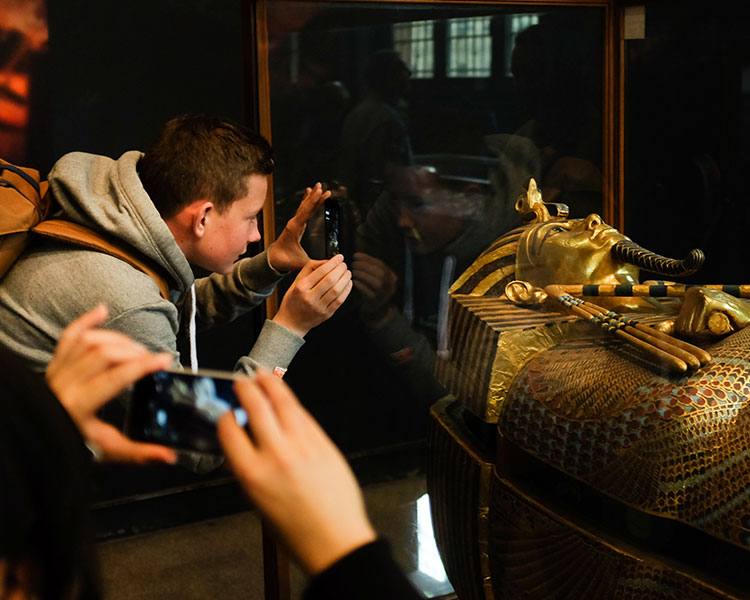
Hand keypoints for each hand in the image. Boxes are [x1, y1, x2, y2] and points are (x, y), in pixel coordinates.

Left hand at [45, 305, 176, 463]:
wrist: (38, 439)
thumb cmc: (69, 444)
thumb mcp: (107, 451)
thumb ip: (139, 453)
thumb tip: (169, 456)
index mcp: (78, 405)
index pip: (115, 377)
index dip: (142, 365)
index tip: (164, 360)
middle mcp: (64, 383)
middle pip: (103, 353)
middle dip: (134, 351)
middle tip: (153, 359)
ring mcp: (57, 371)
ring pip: (88, 341)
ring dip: (117, 339)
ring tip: (136, 348)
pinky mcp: (54, 364)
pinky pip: (68, 336)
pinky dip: (85, 321)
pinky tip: (102, 311)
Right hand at [217, 371, 375, 574]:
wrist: (334, 538)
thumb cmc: (295, 529)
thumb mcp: (257, 503)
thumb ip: (246, 471)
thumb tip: (239, 451)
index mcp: (252, 473)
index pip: (229, 430)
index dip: (225, 417)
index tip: (225, 413)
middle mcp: (276, 454)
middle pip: (256, 407)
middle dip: (245, 389)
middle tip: (241, 382)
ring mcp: (302, 445)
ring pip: (283, 402)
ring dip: (270, 384)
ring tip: (262, 376)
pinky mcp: (322, 442)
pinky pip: (303, 414)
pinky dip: (292, 402)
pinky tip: (286, 397)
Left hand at [268, 182, 330, 271]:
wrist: (273, 260)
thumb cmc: (285, 261)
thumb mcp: (302, 263)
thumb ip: (316, 263)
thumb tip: (330, 263)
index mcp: (294, 229)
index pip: (306, 212)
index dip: (314, 202)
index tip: (320, 193)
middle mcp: (293, 223)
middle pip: (305, 206)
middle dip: (314, 196)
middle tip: (321, 186)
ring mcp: (294, 223)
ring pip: (304, 207)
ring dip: (311, 197)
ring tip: (318, 186)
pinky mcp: (295, 224)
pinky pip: (302, 210)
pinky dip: (307, 202)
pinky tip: (309, 195)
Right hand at [273, 255, 351, 336]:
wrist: (291, 323)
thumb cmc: (293, 301)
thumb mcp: (296, 281)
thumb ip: (310, 269)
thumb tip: (327, 261)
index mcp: (302, 287)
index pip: (321, 271)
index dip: (333, 263)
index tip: (339, 258)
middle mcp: (310, 297)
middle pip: (330, 280)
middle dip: (341, 269)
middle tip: (344, 265)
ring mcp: (319, 307)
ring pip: (337, 290)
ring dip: (345, 279)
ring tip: (347, 273)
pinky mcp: (326, 314)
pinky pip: (339, 301)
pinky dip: (346, 290)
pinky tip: (348, 284)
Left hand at [352, 252, 397, 324]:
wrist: (377, 311)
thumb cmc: (373, 291)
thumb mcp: (376, 278)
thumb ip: (371, 268)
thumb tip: (357, 256)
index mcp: (391, 277)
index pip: (380, 264)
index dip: (367, 259)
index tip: (356, 255)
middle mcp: (391, 285)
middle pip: (379, 272)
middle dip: (365, 266)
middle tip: (353, 263)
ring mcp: (385, 294)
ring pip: (376, 282)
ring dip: (363, 275)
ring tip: (353, 271)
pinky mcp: (377, 302)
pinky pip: (369, 292)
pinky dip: (361, 285)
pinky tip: (354, 281)